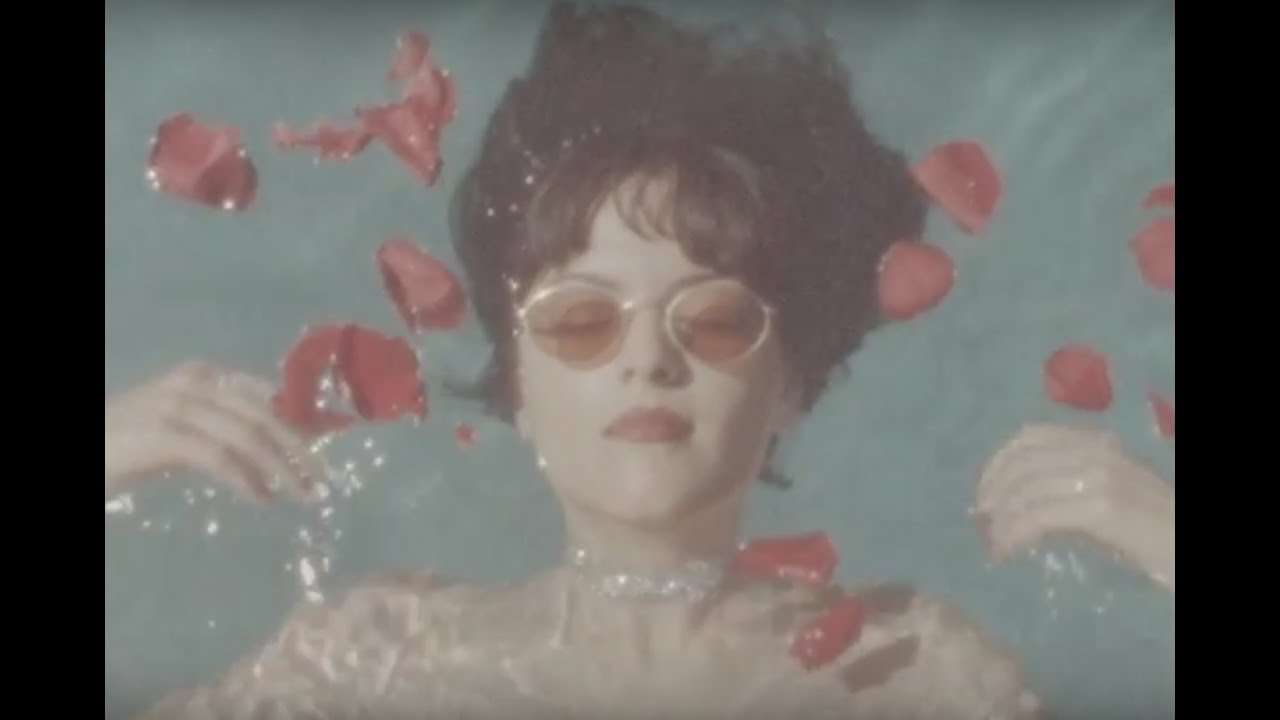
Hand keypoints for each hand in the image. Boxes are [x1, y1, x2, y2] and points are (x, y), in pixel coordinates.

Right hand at [105, 360, 327, 504]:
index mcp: (204, 376)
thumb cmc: (129, 445)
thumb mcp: (185, 434)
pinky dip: (247, 480)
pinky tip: (262, 499)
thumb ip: (226, 437)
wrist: (87, 449)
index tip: (324, 448)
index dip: (299, 422)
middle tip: (323, 480)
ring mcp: (179, 406)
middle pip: (264, 416)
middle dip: (299, 449)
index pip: (265, 395)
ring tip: (302, 496)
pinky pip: (220, 459)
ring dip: (282, 469)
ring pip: (249, 437)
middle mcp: (195, 384)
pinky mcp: (165, 435)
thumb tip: (275, 465)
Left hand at [974, 423, 1173, 590]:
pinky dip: (1014, 533)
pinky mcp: (1100, 507)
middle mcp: (1095, 451)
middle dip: (994, 492)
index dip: (999, 462)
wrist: (1188, 544)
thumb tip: (1016, 501)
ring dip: (1001, 519)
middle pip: (1021, 462)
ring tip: (994, 543)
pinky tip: (1008, 550)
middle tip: (983, 522)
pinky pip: (1038, 516)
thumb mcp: (1109, 492)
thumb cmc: (1154, 527)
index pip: (1030, 436)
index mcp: (1096, 442)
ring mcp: (1098, 476)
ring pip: (1026, 490)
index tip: (986, 492)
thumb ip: (1070, 484)